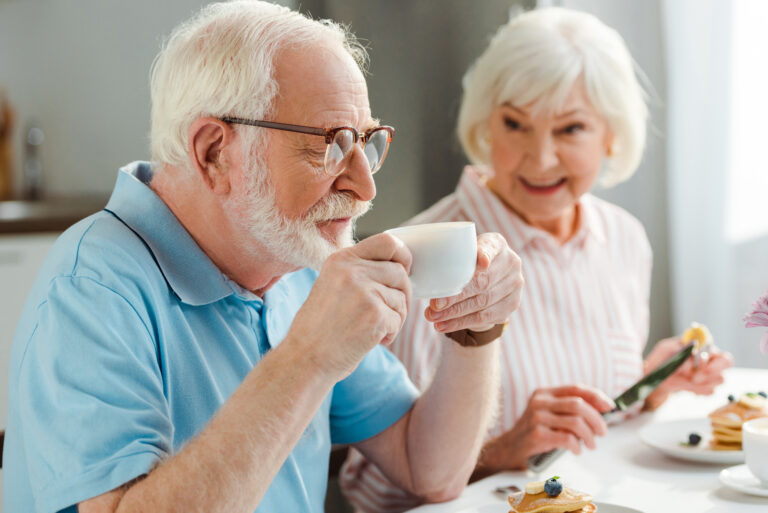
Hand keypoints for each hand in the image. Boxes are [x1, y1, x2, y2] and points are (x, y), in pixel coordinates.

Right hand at [288, 233, 411, 377]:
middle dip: (402, 295)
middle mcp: (352, 270)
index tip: (403, 271)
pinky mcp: (374, 315)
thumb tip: (398, 268)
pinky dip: (390, 333)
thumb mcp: (332, 285)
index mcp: (341, 259)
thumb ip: (359, 272)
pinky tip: (371, 340)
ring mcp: (364, 292)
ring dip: (395, 318)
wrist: (304, 358)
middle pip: (400, 273)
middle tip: (388, 313)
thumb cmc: (318, 328)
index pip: (387, 242)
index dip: (402, 256)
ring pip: (402, 298)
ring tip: (373, 329)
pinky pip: (398, 319)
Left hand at [424, 232, 522, 332]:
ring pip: (482, 303)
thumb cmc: (469, 263)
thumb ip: (452, 256)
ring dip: (454, 313)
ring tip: (433, 317)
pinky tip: (443, 325)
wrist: (490, 280)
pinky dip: (460, 323)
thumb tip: (427, 270)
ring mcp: (515, 285)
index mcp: (498, 244)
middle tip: (434, 304)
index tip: (481, 262)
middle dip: (456, 296)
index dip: (486, 254)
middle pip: (483, 282)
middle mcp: (511, 263)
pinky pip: (484, 317)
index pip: (492, 247)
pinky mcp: (512, 305)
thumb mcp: (463, 253)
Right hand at [479, 385, 613, 470]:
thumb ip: (570, 409)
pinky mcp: (537, 434)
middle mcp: (540, 401)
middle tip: (603, 432)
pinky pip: (566, 438)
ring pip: (575, 422)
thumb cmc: (537, 431)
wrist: (511, 447)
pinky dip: (576, 446)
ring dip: (589, 436)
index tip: (610, 406)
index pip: (576, 388)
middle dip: (596, 419)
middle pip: (578, 405)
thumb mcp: (551, 414)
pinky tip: (576, 450)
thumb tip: (603, 408)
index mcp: (545, 393)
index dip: (596, 396)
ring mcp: (537, 417)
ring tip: (591, 444)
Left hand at [643, 337, 733, 409]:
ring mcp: (709, 373)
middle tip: (696, 376)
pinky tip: (687, 386)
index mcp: (700, 345)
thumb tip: (693, 352)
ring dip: (703, 382)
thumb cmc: (661, 359)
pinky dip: (698, 390)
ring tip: (688, 381)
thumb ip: (680, 348)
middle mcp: (709, 358)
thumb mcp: (665, 349)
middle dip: (714, 369)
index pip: (714, 346)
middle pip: (727, 361)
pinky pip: (710, 391)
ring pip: (720, 379)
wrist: (656, 378)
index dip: (710, 353)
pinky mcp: (706, 386)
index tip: (700, 359)